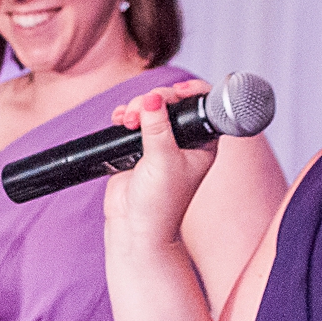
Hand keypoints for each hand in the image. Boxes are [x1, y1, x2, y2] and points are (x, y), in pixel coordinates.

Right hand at [104, 81, 217, 247]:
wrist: (135, 229)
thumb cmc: (160, 204)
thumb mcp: (163, 160)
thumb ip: (158, 126)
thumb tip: (153, 97)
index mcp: (203, 143)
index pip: (203, 106)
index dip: (190, 92)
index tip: (176, 91)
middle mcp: (184, 141)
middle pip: (172, 102)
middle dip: (154, 100)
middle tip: (139, 110)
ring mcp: (161, 143)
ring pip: (150, 108)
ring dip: (136, 107)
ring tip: (126, 120)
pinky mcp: (138, 148)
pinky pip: (132, 121)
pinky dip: (124, 116)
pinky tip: (118, 120)